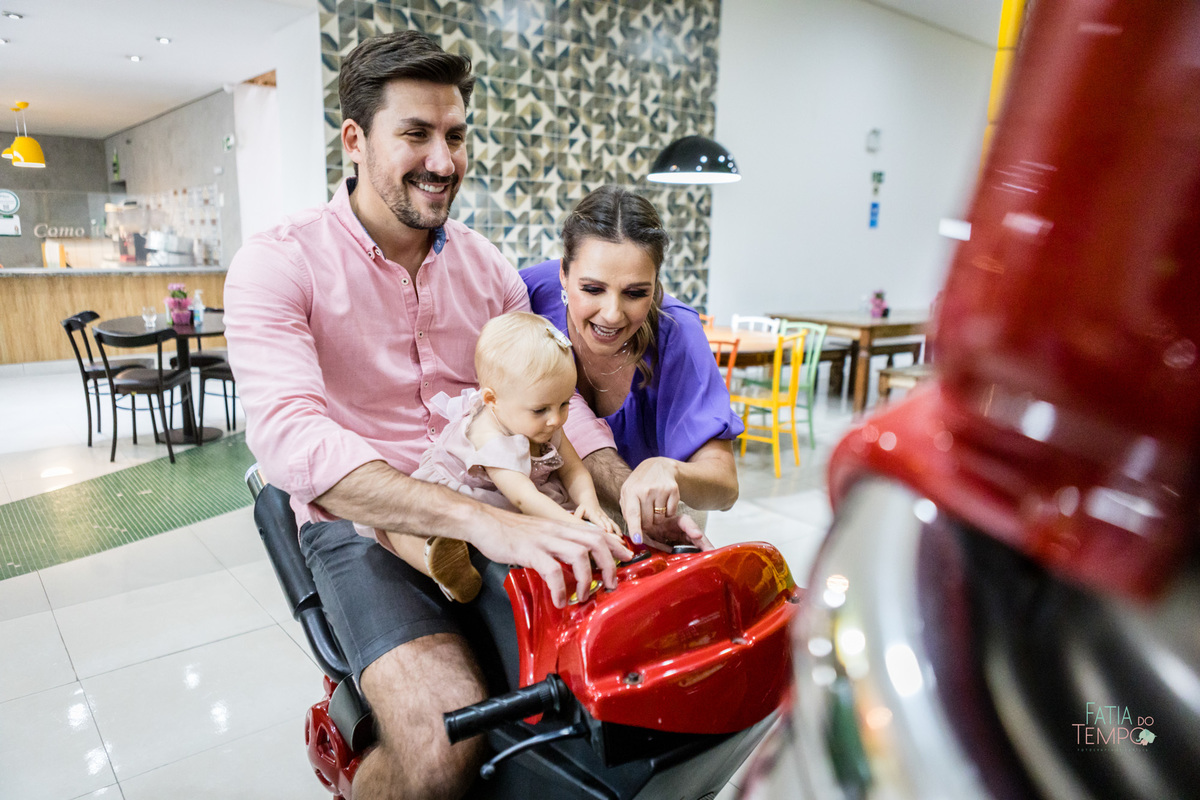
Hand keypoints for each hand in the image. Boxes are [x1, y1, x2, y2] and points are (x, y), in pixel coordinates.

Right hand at [470, 509, 632, 607]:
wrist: (483, 521)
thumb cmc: (509, 531)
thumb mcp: (539, 533)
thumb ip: (556, 544)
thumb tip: (571, 563)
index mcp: (560, 526)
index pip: (595, 532)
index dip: (615, 544)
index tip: (628, 558)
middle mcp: (557, 530)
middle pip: (594, 541)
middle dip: (609, 563)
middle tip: (611, 584)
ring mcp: (544, 539)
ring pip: (579, 554)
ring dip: (587, 578)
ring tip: (584, 595)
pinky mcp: (529, 550)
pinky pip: (552, 570)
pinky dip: (560, 587)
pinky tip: (559, 600)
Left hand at [573, 502, 618, 535]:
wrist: (590, 502)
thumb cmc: (583, 509)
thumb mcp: (578, 511)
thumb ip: (577, 517)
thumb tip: (576, 523)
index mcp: (592, 512)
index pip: (596, 518)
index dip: (601, 523)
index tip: (605, 529)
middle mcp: (600, 514)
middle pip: (606, 521)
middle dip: (609, 527)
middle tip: (611, 534)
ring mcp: (605, 517)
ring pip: (611, 522)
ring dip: (615, 529)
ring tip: (619, 537)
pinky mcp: (608, 520)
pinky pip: (614, 524)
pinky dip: (618, 529)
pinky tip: (621, 536)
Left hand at [619, 457, 709, 549]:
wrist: (658, 466)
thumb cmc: (640, 483)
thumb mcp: (627, 492)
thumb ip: (626, 510)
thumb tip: (631, 530)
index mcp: (631, 491)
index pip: (633, 514)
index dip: (635, 529)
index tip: (637, 540)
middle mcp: (646, 490)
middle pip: (648, 522)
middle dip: (647, 524)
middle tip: (646, 515)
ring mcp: (660, 489)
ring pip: (660, 519)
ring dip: (657, 518)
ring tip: (654, 506)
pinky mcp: (673, 490)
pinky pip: (671, 513)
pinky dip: (668, 513)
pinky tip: (664, 502)